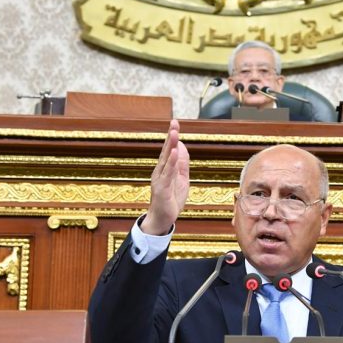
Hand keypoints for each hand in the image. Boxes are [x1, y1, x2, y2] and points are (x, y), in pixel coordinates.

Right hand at [141, 120, 189, 235]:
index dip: (172, 136)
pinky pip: (167, 174)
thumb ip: (182, 163)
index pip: (169, 149)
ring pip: (166, 160)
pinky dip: (171, 163)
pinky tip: (174, 153)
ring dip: (170, 146)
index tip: (175, 122)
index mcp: (165, 168)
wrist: (162, 220)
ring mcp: (160, 179)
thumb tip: (181, 146)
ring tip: (175, 134)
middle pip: (166, 151)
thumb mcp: (181, 179)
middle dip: (170, 136)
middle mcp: (160, 171)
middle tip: (174, 122)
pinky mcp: (162, 188)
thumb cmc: (171, 200)